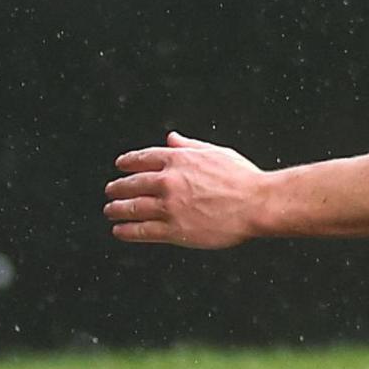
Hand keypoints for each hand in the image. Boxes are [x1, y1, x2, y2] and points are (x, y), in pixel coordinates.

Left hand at [105, 132, 267, 248]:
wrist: (257, 203)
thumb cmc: (243, 177)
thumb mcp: (217, 153)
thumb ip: (190, 146)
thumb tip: (171, 138)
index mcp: (179, 160)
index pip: (143, 158)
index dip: (128, 162)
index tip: (120, 165)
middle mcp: (169, 181)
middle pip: (131, 184)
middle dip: (117, 188)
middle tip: (111, 191)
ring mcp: (169, 206)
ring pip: (132, 208)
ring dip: (117, 209)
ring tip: (111, 211)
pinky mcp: (173, 230)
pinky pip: (141, 231)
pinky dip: (126, 231)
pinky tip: (120, 230)